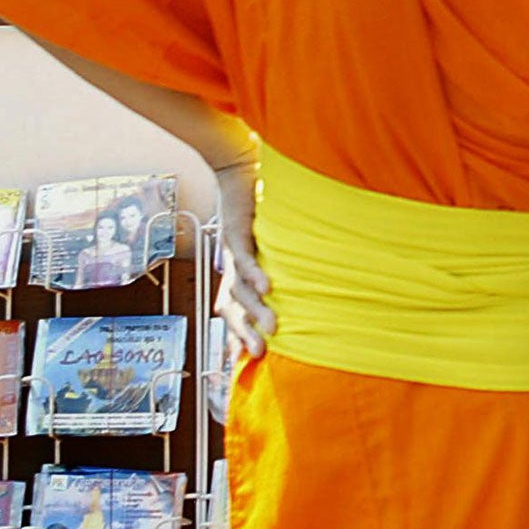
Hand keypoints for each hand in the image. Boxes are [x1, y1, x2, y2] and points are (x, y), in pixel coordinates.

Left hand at [212, 153, 276, 359]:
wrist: (238, 167)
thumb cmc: (259, 203)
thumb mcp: (270, 237)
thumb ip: (278, 259)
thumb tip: (298, 280)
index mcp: (236, 269)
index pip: (233, 308)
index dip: (237, 333)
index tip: (246, 360)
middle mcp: (230, 264)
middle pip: (232, 306)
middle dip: (244, 332)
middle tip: (260, 354)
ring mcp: (231, 250)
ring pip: (239, 288)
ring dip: (255, 309)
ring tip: (273, 328)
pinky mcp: (236, 231)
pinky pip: (245, 257)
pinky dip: (255, 273)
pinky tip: (269, 287)